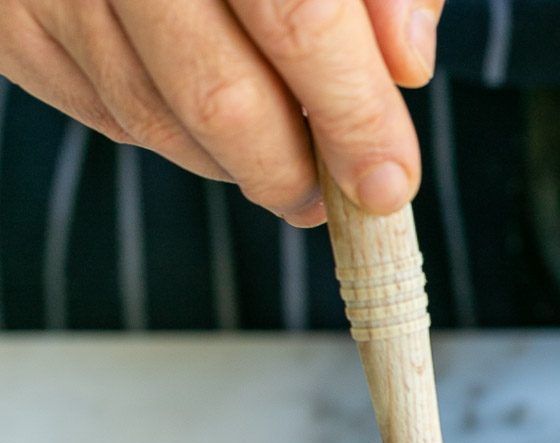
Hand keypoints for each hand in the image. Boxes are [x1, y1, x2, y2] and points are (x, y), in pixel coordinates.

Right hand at [0, 0, 441, 223]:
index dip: (352, 115)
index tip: (387, 181)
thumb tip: (406, 63)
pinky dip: (167, 130)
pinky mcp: (10, 18)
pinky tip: (204, 114)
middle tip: (333, 193)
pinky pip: (100, 109)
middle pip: (218, 93)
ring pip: (154, 116)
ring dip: (232, 161)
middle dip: (290, 169)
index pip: (297, 19)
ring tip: (281, 158)